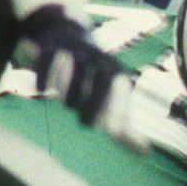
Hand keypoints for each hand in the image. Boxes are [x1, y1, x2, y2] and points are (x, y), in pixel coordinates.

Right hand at [14, 7, 147, 149]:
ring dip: (70, 89)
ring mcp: (74, 51)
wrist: (66, 33)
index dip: (118, 110)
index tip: (113, 132)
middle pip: (101, 78)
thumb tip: (144, 152)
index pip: (121, 90)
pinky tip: (42, 91)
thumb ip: (125, 126)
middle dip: (95, 102)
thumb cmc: (92, 77)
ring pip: (75, 68)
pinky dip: (44, 74)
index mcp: (114, 72)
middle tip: (87, 125)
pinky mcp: (51, 47)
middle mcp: (97, 59)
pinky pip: (48, 58)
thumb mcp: (111, 96)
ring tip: (66, 106)